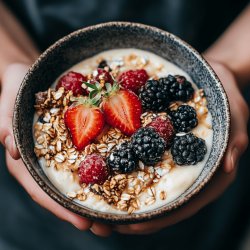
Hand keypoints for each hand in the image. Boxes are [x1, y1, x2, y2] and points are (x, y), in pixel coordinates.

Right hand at [0, 63, 111, 235]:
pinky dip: (100, 174)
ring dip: (95, 198)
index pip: (41, 189)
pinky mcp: (74, 143)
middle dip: (83, 211)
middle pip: (62, 193)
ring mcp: (60, 154)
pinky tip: (118, 180)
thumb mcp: (8, 103)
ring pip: (77, 181)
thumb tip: (13, 148)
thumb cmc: (17, 88)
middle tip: (107, 227)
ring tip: (117, 216)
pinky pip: (87, 160)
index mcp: (26, 159)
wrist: (31, 77)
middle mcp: (44, 162)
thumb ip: (6, 124)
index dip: (60, 208)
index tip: (82, 222)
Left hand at [113, 59, 248, 234]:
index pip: (184, 205)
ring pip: (150, 184)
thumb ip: (234, 141)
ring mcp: (174, 160)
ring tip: (101, 204)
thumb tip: (228, 167)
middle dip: (135, 214)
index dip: (158, 219)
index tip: (129, 227)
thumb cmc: (227, 96)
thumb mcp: (236, 116)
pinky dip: (127, 168)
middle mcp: (189, 171)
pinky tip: (108, 170)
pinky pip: (144, 160)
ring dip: (127, 195)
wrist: (211, 79)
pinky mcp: (163, 147)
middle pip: (162, 201)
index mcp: (210, 173)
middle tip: (106, 222)